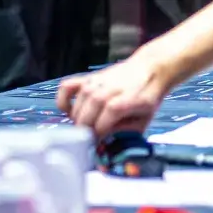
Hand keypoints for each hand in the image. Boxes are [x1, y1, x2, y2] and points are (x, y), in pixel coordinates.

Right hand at [55, 51, 174, 138]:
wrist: (149, 69)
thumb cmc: (146, 97)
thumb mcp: (144, 120)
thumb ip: (126, 132)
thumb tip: (107, 142)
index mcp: (126, 100)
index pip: (105, 119)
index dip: (99, 133)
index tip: (97, 143)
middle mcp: (108, 89)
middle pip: (88, 113)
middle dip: (86, 130)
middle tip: (89, 140)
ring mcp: (95, 82)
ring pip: (77, 104)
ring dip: (77, 120)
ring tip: (84, 129)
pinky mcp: (87, 78)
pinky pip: (66, 88)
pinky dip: (63, 101)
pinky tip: (69, 111)